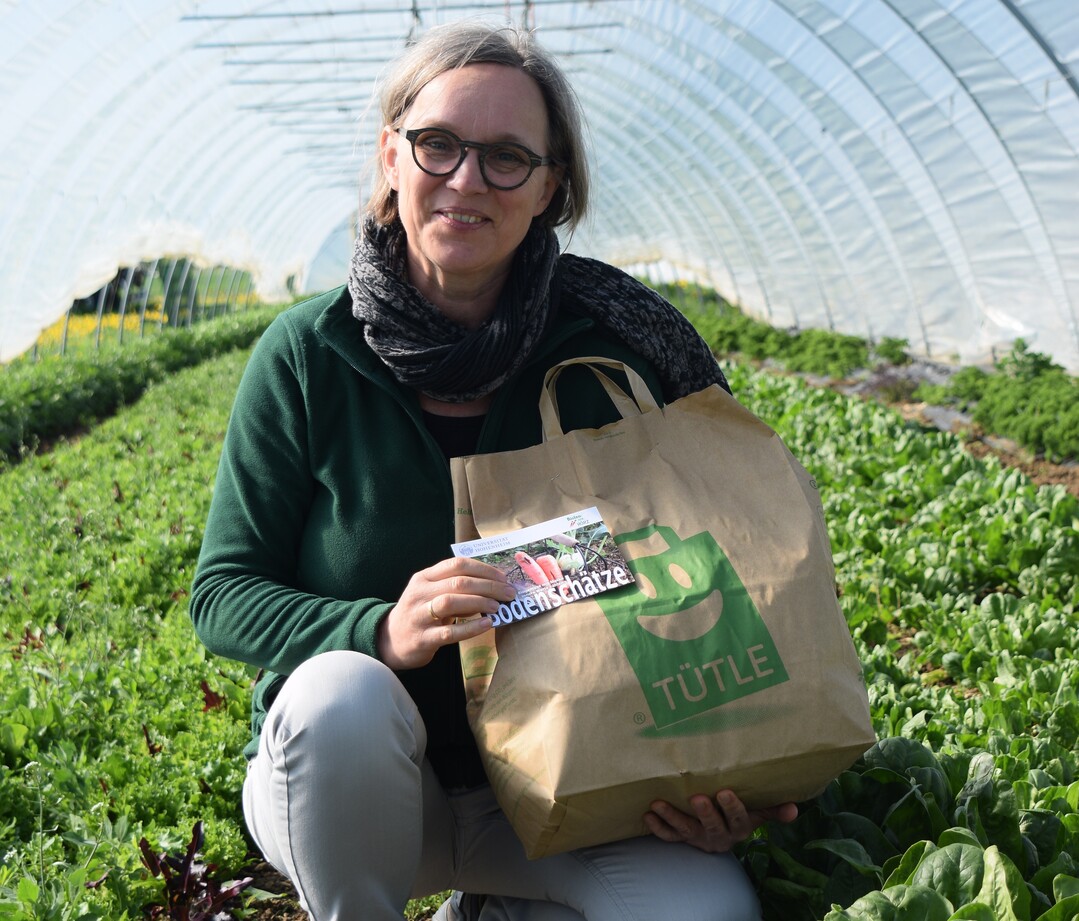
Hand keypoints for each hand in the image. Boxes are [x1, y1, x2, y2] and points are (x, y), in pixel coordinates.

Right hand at [378, 557, 516, 669]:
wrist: (389, 641)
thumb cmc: (419, 614)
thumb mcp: (431, 593)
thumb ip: (455, 587)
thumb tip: (493, 585)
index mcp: (424, 577)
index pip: (457, 564)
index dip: (483, 569)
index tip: (503, 577)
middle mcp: (420, 593)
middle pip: (458, 582)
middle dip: (488, 586)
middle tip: (509, 593)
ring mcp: (419, 615)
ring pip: (451, 602)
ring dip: (479, 602)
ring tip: (497, 607)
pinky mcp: (422, 638)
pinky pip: (449, 631)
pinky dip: (470, 627)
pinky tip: (487, 625)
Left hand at [643, 790, 797, 852]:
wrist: (720, 837)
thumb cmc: (739, 816)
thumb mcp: (757, 813)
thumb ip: (773, 809)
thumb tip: (795, 808)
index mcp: (739, 829)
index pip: (739, 820)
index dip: (732, 808)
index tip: (725, 792)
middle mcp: (719, 836)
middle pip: (713, 827)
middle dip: (705, 813)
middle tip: (696, 797)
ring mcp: (699, 839)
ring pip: (686, 832)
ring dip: (672, 818)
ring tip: (659, 804)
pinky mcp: (683, 840)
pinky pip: (669, 837)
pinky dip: (658, 828)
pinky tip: (648, 814)